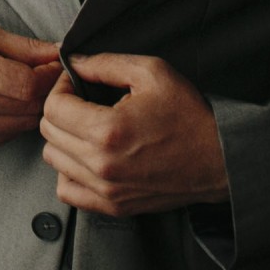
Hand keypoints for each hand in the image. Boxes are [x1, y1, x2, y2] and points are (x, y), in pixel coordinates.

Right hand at [0, 24, 63, 154]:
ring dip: (31, 108)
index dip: (49, 77)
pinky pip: (8, 136)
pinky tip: (2, 105)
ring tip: (20, 90)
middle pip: (28, 106)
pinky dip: (14, 122)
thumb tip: (59, 54)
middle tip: (44, 77)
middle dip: (45, 91)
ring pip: (23, 125)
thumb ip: (24, 47)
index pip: (28, 84)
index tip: (54, 67)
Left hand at [39, 52, 229, 215]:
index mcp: (108, 130)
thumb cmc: (190, 115)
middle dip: (60, 111)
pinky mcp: (114, 206)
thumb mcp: (151, 72)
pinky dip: (70, 173)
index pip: (53, 107)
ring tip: (87, 129)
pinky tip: (87, 157)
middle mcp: (102, 164)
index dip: (60, 88)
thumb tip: (73, 63)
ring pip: (54, 161)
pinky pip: (68, 192)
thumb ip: (105, 63)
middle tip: (81, 102)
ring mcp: (107, 189)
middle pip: (49, 133)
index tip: (75, 84)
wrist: (220, 158)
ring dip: (64, 141)